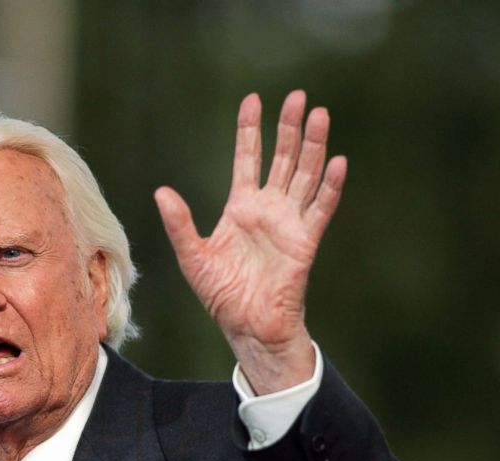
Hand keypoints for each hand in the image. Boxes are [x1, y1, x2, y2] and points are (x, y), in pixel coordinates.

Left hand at [155, 90, 346, 393]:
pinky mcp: (305, 241)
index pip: (247, 159)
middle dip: (289, 128)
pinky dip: (329, 186)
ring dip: (313, 146)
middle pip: (282, 159)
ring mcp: (289, 223)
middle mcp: (268, 209)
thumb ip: (180, 223)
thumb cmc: (221, 295)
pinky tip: (337, 162)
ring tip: (320, 115)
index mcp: (240, 208)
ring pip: (305, 175)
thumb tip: (161, 191)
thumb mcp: (192, 256)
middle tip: (298, 96)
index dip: (250, 130)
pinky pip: (320, 209)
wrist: (247, 326)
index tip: (253, 100)